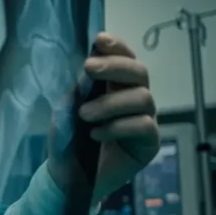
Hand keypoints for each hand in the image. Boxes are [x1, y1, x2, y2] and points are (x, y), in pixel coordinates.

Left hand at [53, 33, 159, 202]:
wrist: (67, 175)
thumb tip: (92, 60)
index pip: (125, 58)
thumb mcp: (69, 106)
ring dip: (110, 103)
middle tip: (89, 69)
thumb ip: (82, 85)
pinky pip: (144, 126)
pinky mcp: (149, 143)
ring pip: (143, 98)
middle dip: (115, 66)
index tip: (100, 40)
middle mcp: (133, 98)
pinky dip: (118, 127)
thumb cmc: (69, 137)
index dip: (117, 47)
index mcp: (114, 85)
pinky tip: (96, 134)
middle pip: (139, 72)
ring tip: (85, 115)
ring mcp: (144, 120)